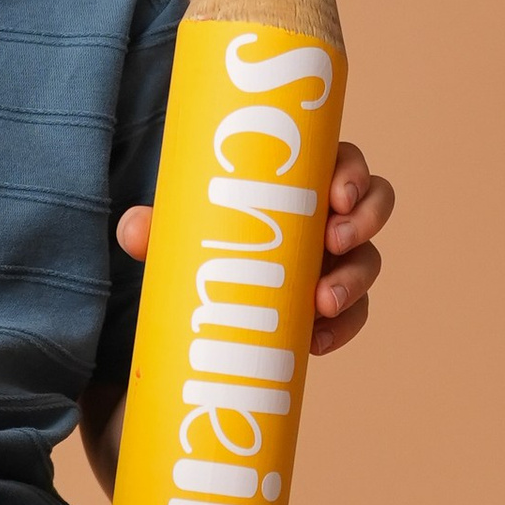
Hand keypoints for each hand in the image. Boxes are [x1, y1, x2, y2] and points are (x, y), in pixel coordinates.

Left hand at [114, 139, 392, 356]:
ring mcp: (337, 260)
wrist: (202, 294)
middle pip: (372, 206)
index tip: (336, 195)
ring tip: (323, 301)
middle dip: (363, 223)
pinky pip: (354, 314)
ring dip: (355, 280)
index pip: (345, 162)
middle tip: (334, 241)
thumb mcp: (179, 232)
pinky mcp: (334, 304)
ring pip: (369, 262)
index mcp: (302, 181)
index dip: (352, 174)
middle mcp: (328, 216)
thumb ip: (156, 229)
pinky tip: (316, 342)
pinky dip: (342, 328)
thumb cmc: (202, 239)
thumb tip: (132, 229)